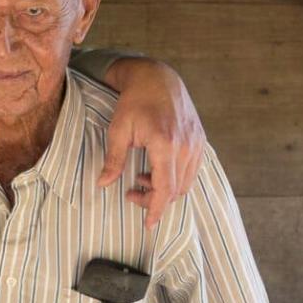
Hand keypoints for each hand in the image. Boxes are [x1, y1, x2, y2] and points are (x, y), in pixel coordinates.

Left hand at [97, 58, 204, 228]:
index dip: (156, 209)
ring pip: (185, 182)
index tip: (148, 224)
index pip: (165, 188)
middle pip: (175, 190)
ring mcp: (196, 143)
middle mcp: (186, 146)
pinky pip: (192, 170)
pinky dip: (175, 177)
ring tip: (141, 178)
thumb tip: (102, 184)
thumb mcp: (118, 130)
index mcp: (165, 144)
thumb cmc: (134, 102)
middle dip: (154, 199)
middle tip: (132, 193)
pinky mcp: (200, 140)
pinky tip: (156, 168)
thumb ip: (113, 160)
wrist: (157, 78)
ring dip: (165, 189)